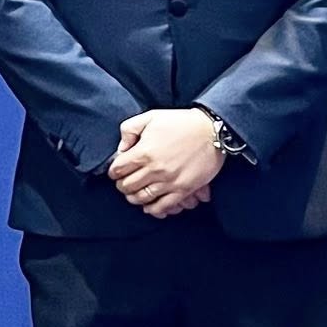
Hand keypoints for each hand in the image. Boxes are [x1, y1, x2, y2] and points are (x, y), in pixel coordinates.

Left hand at [108, 108, 224, 218]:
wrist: (213, 131)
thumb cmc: (181, 122)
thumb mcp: (150, 117)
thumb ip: (129, 130)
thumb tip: (121, 149)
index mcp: (143, 152)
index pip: (117, 170)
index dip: (114, 171)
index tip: (117, 171)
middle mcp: (154, 169)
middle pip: (127, 186)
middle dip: (122, 184)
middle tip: (124, 182)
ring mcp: (169, 181)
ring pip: (141, 198)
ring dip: (134, 197)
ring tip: (134, 193)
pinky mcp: (183, 189)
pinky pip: (163, 206)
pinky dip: (152, 209)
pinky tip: (149, 206)